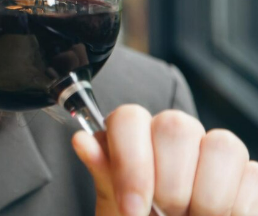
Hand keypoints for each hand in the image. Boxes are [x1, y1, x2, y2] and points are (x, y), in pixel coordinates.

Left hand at [72, 105, 257, 215]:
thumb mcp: (115, 209)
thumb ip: (106, 175)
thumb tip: (82, 140)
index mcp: (132, 138)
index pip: (129, 117)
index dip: (131, 162)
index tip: (132, 207)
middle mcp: (172, 137)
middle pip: (176, 125)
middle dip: (170, 183)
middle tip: (165, 215)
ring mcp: (213, 152)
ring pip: (222, 145)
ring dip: (207, 197)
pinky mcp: (248, 175)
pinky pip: (252, 174)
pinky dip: (237, 207)